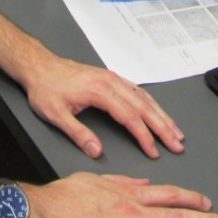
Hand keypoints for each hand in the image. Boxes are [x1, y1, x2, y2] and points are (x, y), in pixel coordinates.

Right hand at [18, 173, 217, 217]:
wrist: (42, 216)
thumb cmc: (63, 199)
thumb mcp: (95, 179)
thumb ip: (122, 182)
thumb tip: (143, 183)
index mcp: (128, 193)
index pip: (170, 194)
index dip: (193, 198)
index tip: (208, 203)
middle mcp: (133, 212)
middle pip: (178, 215)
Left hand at [22, 54, 182, 158]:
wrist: (40, 66)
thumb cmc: (46, 88)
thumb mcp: (55, 114)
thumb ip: (78, 133)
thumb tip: (96, 150)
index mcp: (99, 91)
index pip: (129, 116)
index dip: (143, 136)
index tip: (153, 151)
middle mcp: (110, 82)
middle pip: (144, 107)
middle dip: (163, 127)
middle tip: (177, 144)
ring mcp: (113, 79)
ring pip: (144, 98)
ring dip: (162, 115)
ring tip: (175, 132)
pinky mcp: (111, 78)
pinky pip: (138, 91)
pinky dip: (152, 104)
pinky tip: (158, 112)